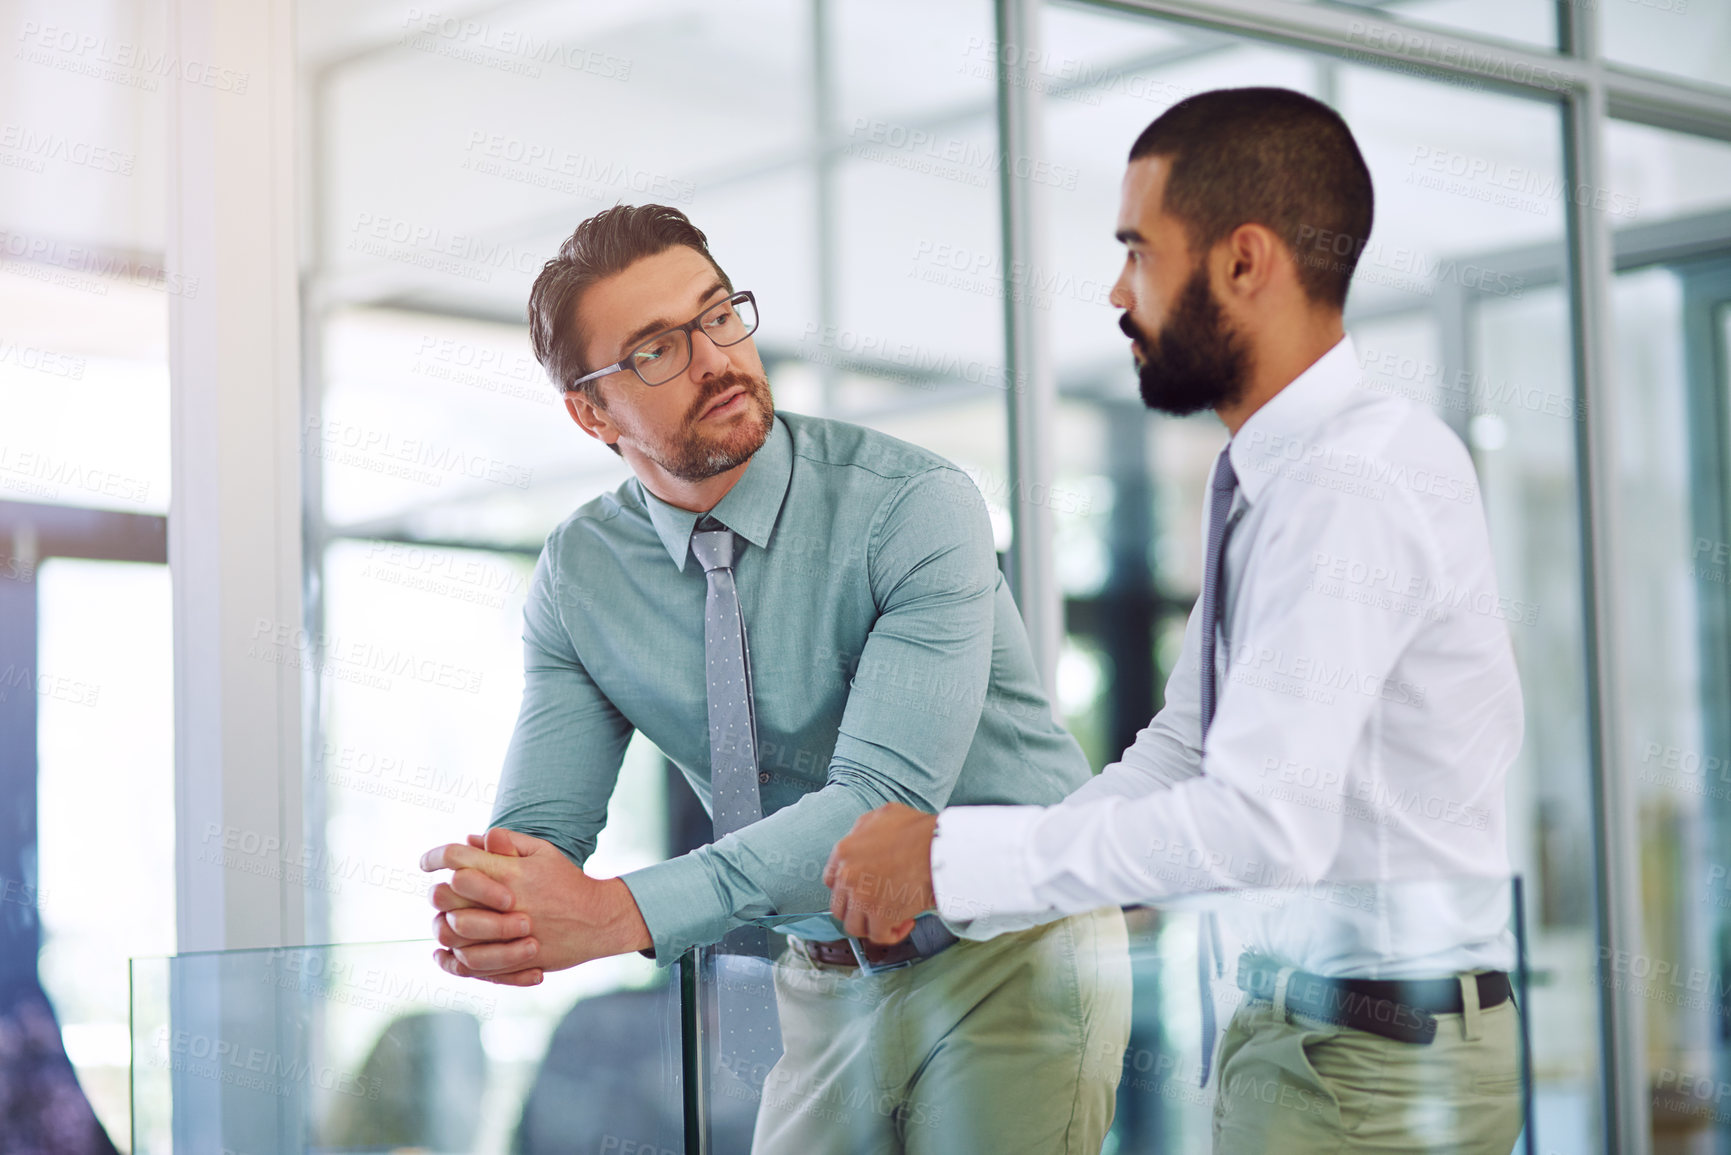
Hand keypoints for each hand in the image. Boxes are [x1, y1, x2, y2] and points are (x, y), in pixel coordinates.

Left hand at [420, 827, 651, 983]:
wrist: (599, 920)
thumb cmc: (567, 882)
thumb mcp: (543, 852)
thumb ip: (507, 842)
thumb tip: (471, 839)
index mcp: (510, 872)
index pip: (457, 858)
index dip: (434, 857)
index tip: (425, 863)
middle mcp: (506, 902)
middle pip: (446, 894)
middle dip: (437, 892)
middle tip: (440, 893)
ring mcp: (509, 933)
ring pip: (452, 932)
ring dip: (443, 925)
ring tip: (447, 922)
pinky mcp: (514, 959)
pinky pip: (469, 964)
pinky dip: (451, 960)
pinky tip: (447, 953)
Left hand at [824, 804, 938, 944]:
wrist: (938, 847)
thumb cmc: (917, 830)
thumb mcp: (881, 816)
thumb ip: (863, 829)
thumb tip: (861, 839)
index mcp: (843, 852)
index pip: (830, 881)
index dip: (846, 889)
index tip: (859, 892)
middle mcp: (847, 876)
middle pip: (839, 907)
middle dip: (857, 909)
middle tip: (876, 907)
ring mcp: (862, 898)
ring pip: (853, 926)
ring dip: (871, 924)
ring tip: (889, 918)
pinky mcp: (880, 916)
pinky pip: (878, 936)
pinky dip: (892, 934)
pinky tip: (905, 923)